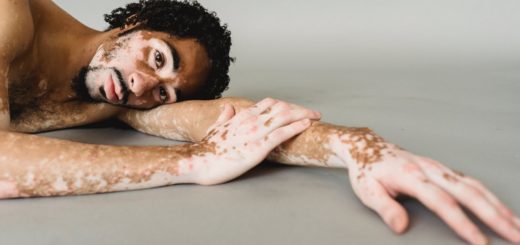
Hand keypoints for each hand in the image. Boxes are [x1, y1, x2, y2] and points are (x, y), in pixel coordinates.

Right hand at [195, 98, 320, 184]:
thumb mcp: (215, 128)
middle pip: (282, 107)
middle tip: (313, 113)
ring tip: (316, 117)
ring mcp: (255, 132)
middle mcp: (250, 120)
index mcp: (242, 115)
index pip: (270, 103)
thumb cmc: (206, 148)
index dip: (286, 105)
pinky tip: (306, 126)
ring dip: (303, 115)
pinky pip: (281, 134)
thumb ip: (224, 117)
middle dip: (300, 109)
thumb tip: (228, 108)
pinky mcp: (258, 147)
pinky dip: (296, 128)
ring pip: (284, 117)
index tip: (297, 110)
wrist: (198, 161)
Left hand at [334, 138, 519, 243]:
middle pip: (469, 193)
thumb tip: (401, 227)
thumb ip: (385, 208)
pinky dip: (491, 197)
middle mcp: (430, 170)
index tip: (480, 242)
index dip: (463, 223)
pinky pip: (472, 182)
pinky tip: (503, 210)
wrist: (367, 147)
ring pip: (476, 186)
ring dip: (500, 207)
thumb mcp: (367, 191)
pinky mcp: (443, 169)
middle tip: (517, 237)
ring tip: (519, 228)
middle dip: (496, 216)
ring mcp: (439, 168)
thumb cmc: (367, 171)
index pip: (442, 203)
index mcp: (411, 176)